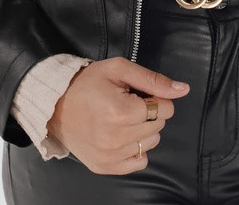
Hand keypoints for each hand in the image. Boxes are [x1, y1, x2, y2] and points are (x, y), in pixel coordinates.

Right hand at [45, 57, 190, 174]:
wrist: (55, 105)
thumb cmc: (88, 83)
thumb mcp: (119, 69)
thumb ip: (153, 80)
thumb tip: (183, 90)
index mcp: (121, 112)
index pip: (164, 109)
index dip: (155, 97)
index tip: (137, 93)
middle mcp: (116, 139)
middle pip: (158, 126)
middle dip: (149, 112)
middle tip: (127, 103)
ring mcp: (110, 156)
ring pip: (150, 144)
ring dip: (142, 130)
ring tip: (121, 118)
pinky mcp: (105, 167)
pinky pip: (139, 162)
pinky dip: (135, 149)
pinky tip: (120, 134)